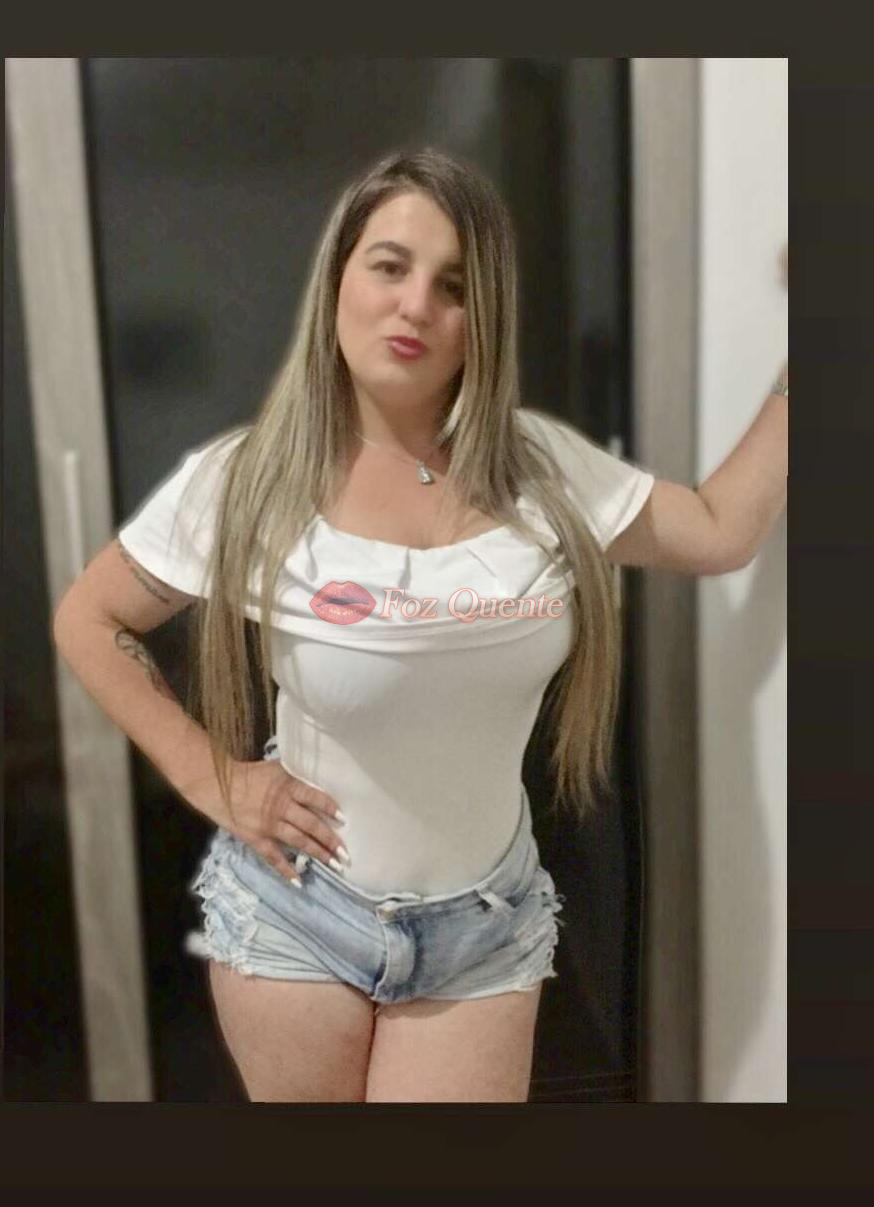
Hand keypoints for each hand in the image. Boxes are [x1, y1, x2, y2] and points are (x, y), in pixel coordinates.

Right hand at [223, 758, 347, 883]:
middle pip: (312, 825)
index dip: (330, 809)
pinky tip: (298, 880)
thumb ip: (296, 776)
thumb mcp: (276, 768)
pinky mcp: (256, 839)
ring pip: (299, 841)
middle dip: (330, 840)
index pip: (315, 798)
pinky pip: (274, 857)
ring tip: (334, 865)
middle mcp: (282, 807)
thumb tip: (319, 782)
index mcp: (288, 786)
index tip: (343, 820)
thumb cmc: (249, 774)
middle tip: (345, 854)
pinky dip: (286, 870)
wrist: (218, 785)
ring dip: (318, 853)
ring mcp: (269, 825)